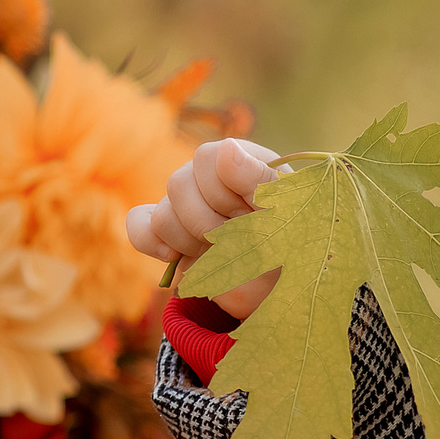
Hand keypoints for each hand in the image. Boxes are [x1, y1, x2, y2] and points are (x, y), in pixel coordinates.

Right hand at [126, 138, 285, 320]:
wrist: (288, 290)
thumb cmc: (298, 245)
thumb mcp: (293, 215)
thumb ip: (262, 180)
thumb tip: (227, 148)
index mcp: (243, 160)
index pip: (207, 159)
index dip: (226, 193)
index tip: (254, 214)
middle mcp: (209, 176)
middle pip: (178, 185)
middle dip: (212, 224)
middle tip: (244, 241)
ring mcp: (186, 203)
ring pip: (162, 215)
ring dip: (193, 243)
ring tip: (225, 256)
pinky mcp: (170, 233)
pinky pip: (141, 227)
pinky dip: (154, 243)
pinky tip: (176, 257)